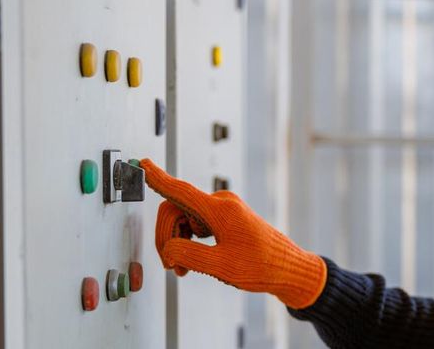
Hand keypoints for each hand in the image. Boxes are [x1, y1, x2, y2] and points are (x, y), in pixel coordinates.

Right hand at [140, 159, 325, 308]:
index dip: (158, 178)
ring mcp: (225, 210)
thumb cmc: (262, 267)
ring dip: (178, 244)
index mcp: (221, 210)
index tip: (143, 163)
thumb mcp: (220, 266)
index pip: (181, 190)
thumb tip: (168, 249)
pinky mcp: (227, 219)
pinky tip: (193, 263)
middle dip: (167, 239)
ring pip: (184, 220)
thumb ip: (187, 255)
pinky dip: (189, 243)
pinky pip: (196, 224)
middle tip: (171, 266)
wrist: (290, 269)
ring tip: (184, 269)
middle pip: (175, 211)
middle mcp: (222, 204)